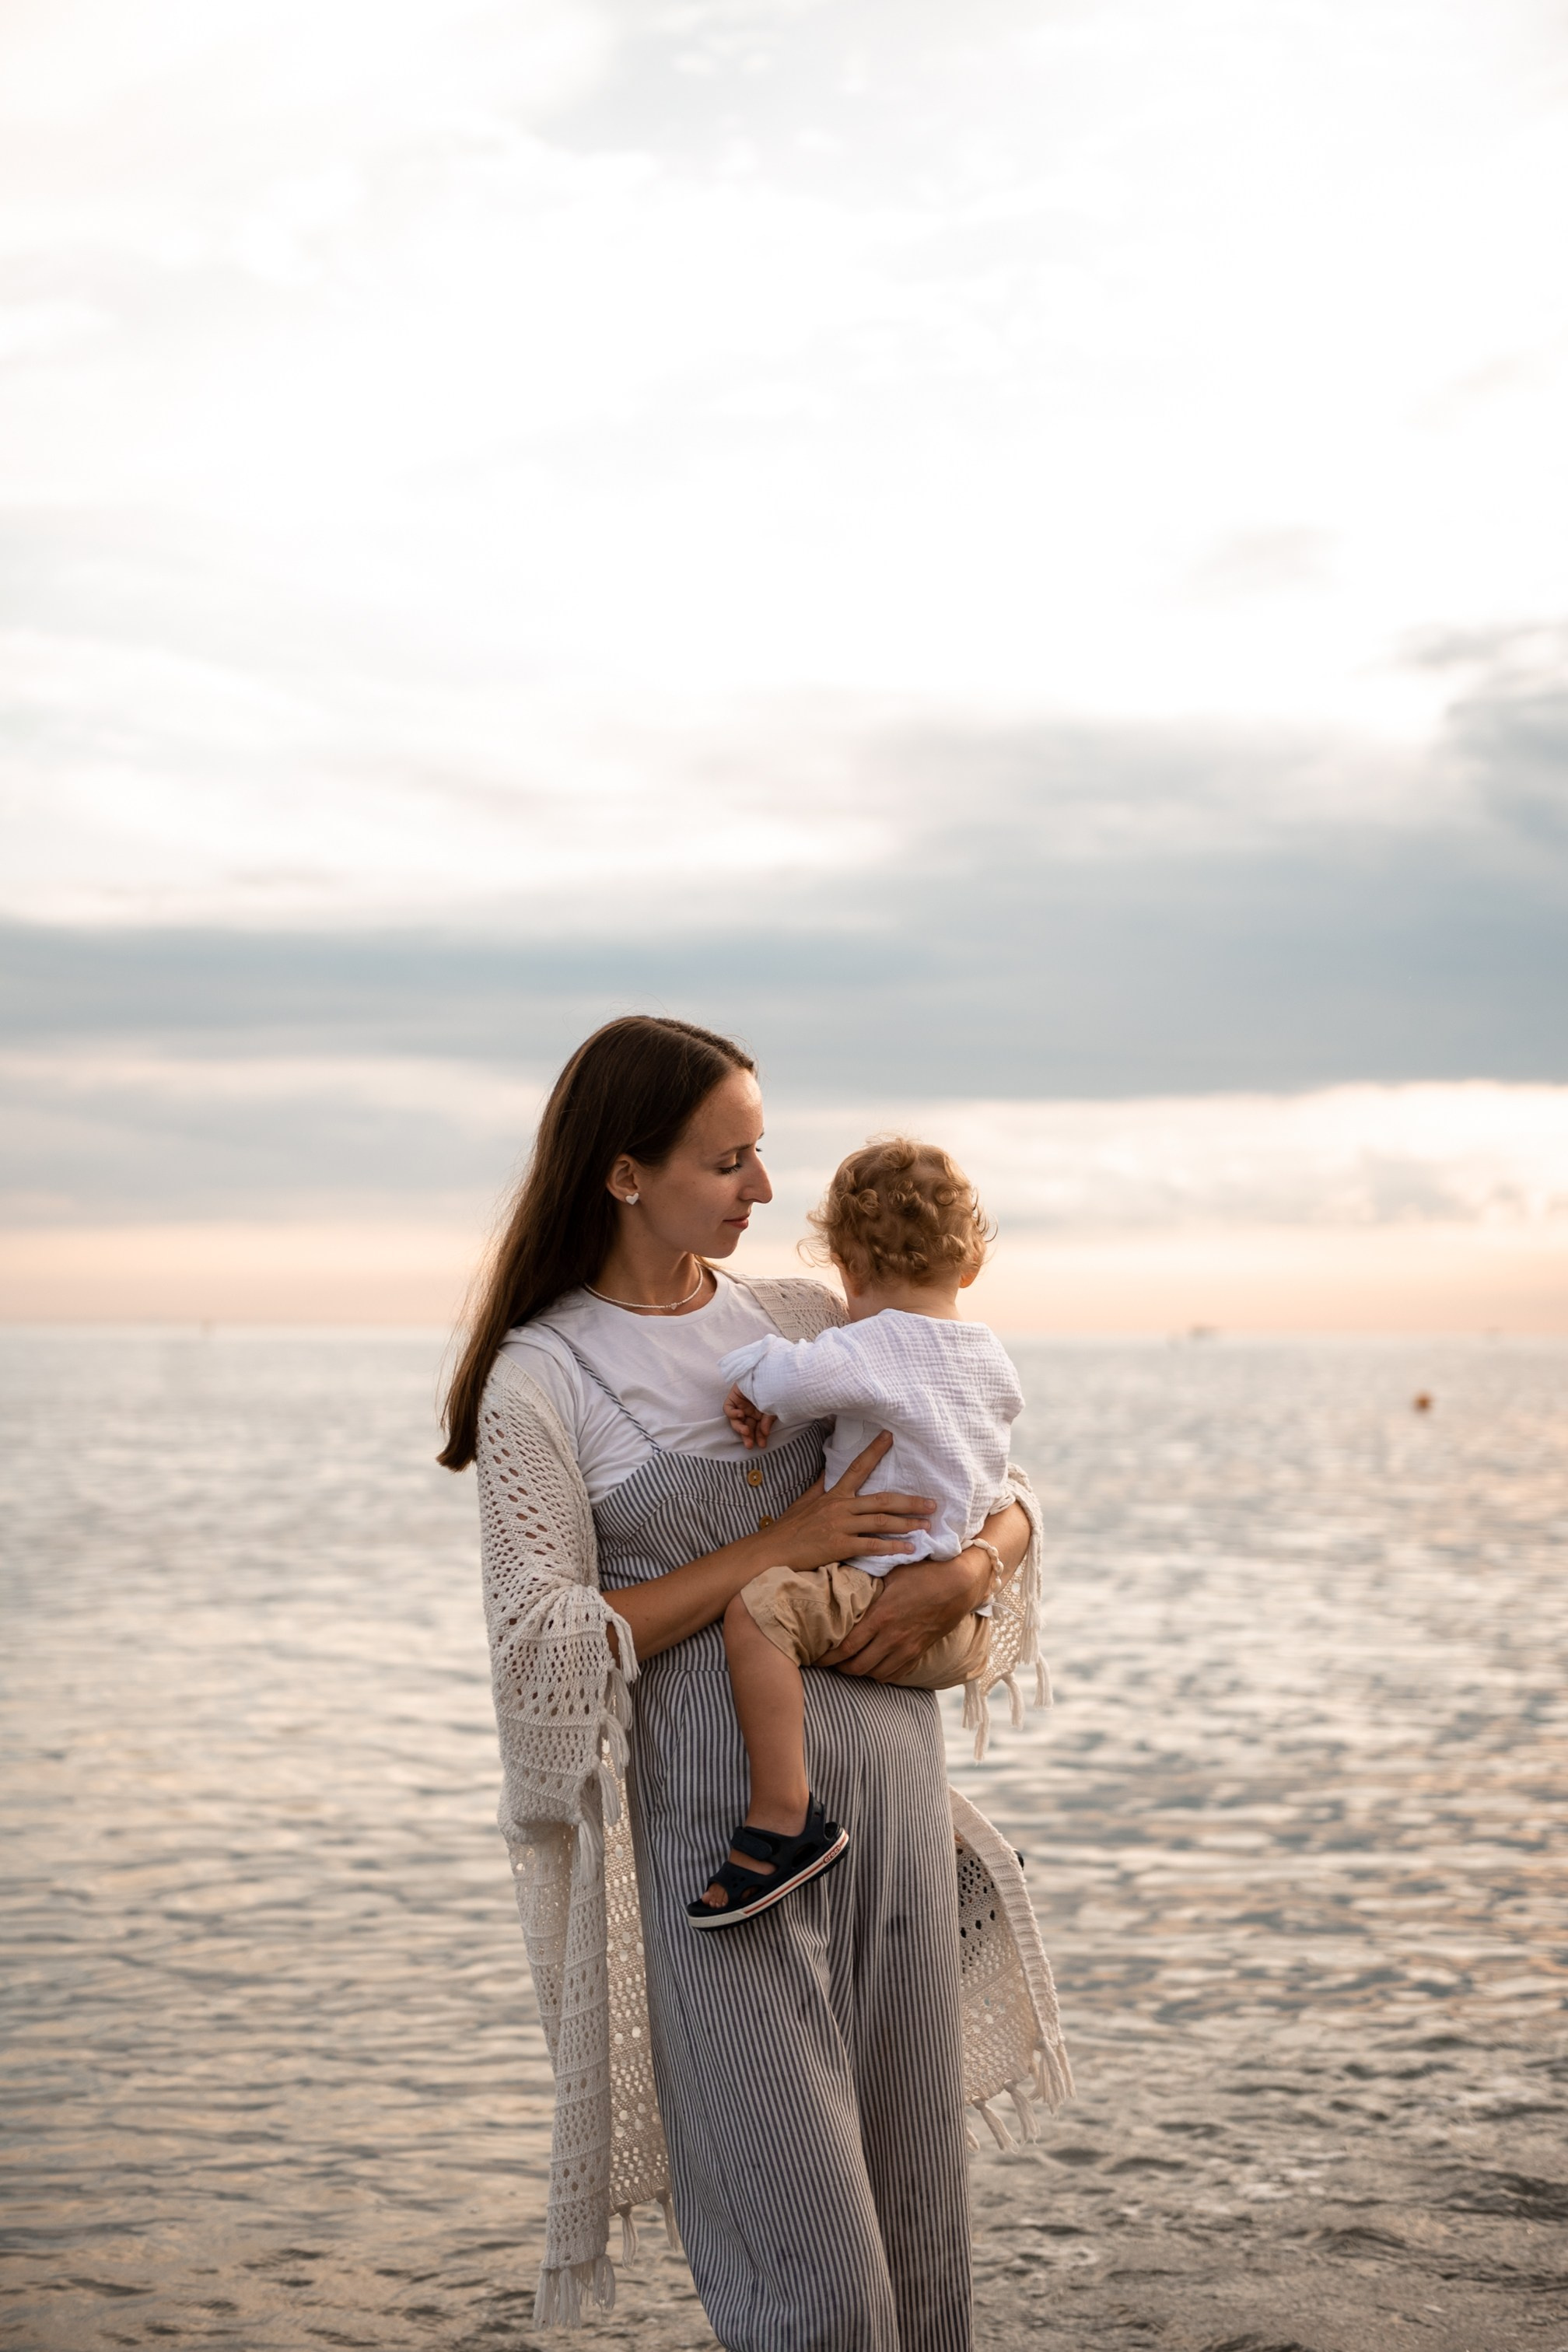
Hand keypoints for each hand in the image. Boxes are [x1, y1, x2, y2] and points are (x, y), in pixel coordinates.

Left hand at [723, 1383, 775, 1450]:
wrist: (768, 1373)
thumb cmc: (773, 1390)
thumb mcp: (773, 1408)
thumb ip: (768, 1421)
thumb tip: (765, 1433)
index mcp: (760, 1414)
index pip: (758, 1428)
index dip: (759, 1437)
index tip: (762, 1445)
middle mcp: (750, 1411)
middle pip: (746, 1427)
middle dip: (748, 1437)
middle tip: (750, 1445)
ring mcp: (740, 1405)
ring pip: (736, 1421)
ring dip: (740, 1428)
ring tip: (746, 1431)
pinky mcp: (733, 1398)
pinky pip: (728, 1409)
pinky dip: (733, 1414)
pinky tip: (741, 1415)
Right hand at [769, 1431, 935, 1572]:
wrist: (772, 1550)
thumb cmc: (789, 1528)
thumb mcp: (804, 1501)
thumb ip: (820, 1485)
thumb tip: (828, 1469)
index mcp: (833, 1494)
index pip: (858, 1467)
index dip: (875, 1451)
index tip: (890, 1437)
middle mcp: (840, 1506)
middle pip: (881, 1500)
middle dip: (909, 1501)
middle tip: (931, 1503)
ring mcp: (840, 1526)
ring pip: (880, 1522)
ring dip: (907, 1524)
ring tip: (926, 1525)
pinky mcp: (839, 1546)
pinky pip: (872, 1546)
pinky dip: (892, 1547)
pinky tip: (908, 1549)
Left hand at [823, 1547, 992, 1679]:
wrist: (960, 1584)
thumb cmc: (923, 1572)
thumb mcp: (891, 1572)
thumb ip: (867, 1582)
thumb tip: (842, 1579)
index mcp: (881, 1616)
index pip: (847, 1646)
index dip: (828, 1656)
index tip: (815, 1656)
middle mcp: (892, 1637)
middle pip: (858, 1666)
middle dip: (839, 1668)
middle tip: (828, 1663)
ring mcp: (908, 1648)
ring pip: (876, 1674)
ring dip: (859, 1672)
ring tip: (848, 1665)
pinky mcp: (919, 1652)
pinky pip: (895, 1675)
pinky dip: (881, 1675)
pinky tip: (873, 1667)